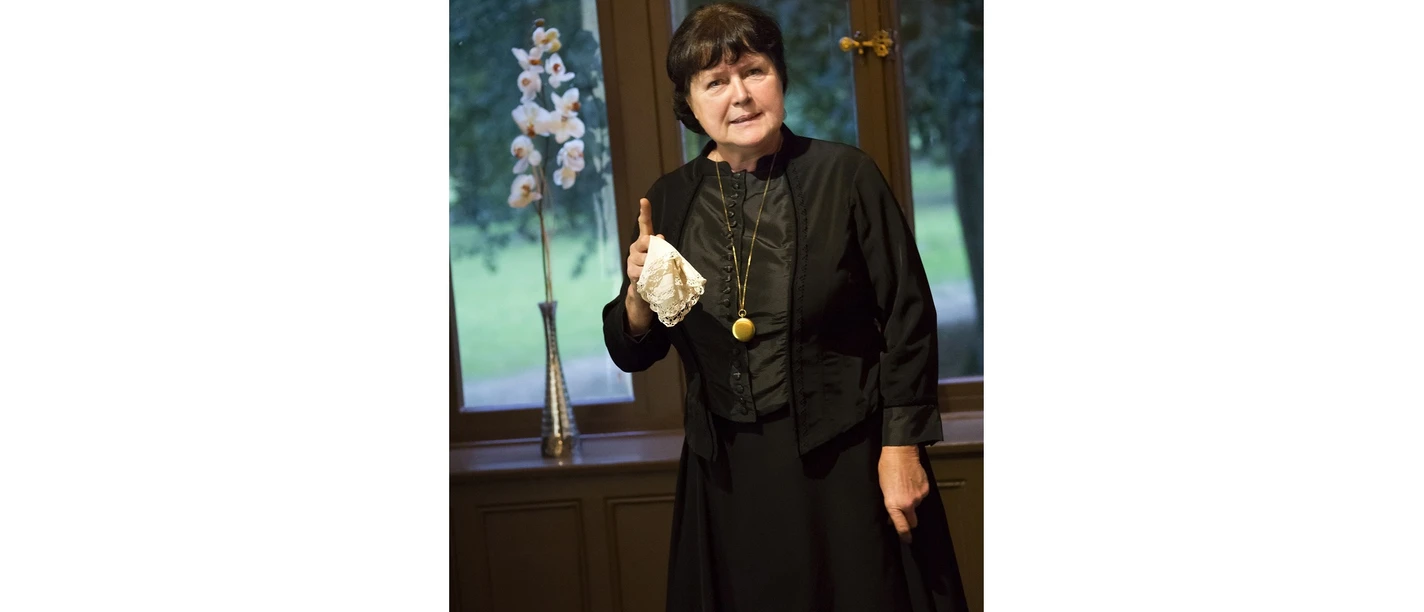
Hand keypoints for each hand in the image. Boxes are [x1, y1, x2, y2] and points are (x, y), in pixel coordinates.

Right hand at [624, 199, 661, 333]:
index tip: (644, 200)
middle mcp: (635, 248)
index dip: (645, 212)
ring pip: (646, 257)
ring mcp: (632, 261)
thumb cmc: (657, 272)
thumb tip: (661, 236)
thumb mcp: (662, 259)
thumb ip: (662, 247)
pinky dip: (650, 274)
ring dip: (655, 265)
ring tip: (657, 272)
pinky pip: (643, 270)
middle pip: (646, 241)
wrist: (646, 293)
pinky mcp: (632, 273)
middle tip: (659, 257)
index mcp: (644, 242)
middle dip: (654, 247)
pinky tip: (651, 278)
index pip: (644, 224)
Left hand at [878, 445, 928, 543]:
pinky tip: (912, 482)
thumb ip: (889, 505)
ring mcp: (919, 496)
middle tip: (904, 513)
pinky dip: (917, 491)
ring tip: (905, 487)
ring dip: (912, 501)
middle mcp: (908, 503)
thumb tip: (892, 517)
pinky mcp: (926, 488)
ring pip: (917, 505)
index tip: (906, 540)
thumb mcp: (883, 488)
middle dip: (909, 520)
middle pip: (913, 521)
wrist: (901, 452)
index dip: (904, 535)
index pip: (901, 526)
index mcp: (894, 504)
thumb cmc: (886, 468)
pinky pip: (922, 495)